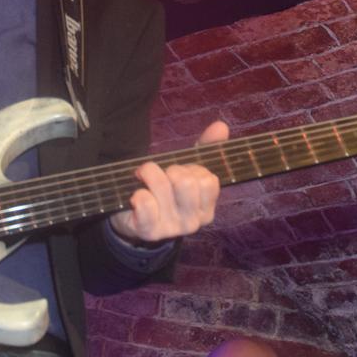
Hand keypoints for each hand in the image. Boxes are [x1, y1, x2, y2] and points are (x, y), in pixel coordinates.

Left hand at [109, 120, 228, 244]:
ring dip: (149, 173)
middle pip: (186, 182)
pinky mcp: (148, 231)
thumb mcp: (186, 171)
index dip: (192, 169)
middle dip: (170, 169)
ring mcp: (171, 228)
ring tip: (143, 178)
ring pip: (162, 186)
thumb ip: (206, 149)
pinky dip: (138, 193)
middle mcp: (192, 222)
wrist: (135, 220)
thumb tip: (221, 125)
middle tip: (162, 175)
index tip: (182, 172)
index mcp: (206, 209)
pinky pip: (145, 202)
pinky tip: (136, 196)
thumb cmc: (166, 192)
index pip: (208, 180)